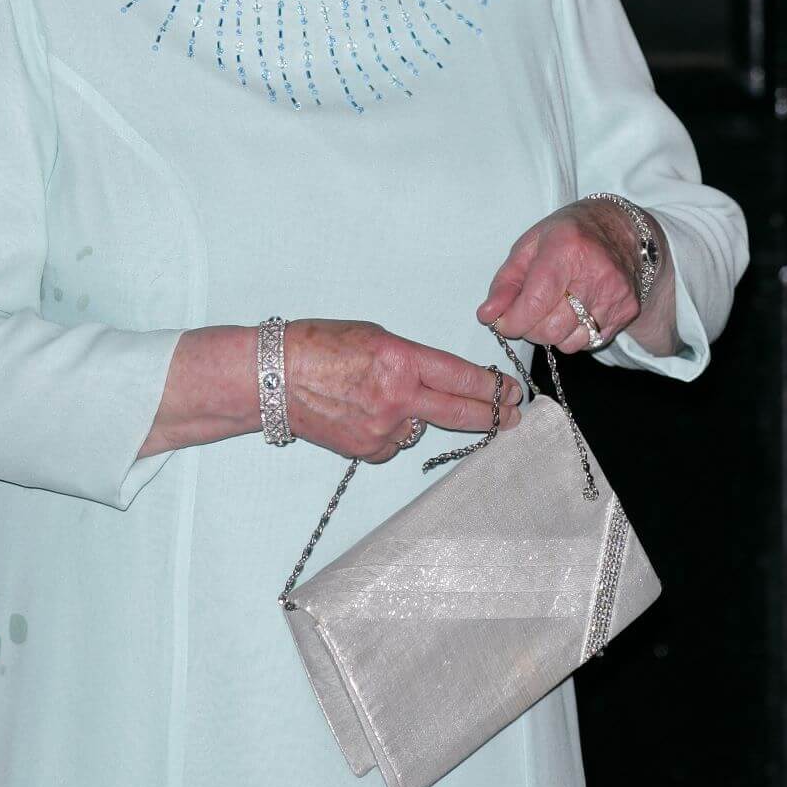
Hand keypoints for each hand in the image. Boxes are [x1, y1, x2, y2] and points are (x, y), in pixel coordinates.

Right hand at [284, 319, 522, 463]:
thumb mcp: (374, 336)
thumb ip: (409, 360)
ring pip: (422, 427)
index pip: (461, 376)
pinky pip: (394, 442)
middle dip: (492, 415)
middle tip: (513, 416)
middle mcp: (398, 398)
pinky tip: (363, 413)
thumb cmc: (319, 346)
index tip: (513, 390)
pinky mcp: (368, 450)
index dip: (492, 386)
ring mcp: (383, 429)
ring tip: (384, 398)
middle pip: (459, 412)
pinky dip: (390, 430)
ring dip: (420, 417)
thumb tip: (434, 380)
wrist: (274, 377)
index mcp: (401, 360)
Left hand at [475, 199, 658, 351]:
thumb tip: (488, 315)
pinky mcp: (627, 311)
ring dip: (551, 334)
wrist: (620, 229)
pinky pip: (588, 342)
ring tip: (551, 309)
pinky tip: (573, 312)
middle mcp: (596, 274)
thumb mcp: (529, 247)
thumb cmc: (568, 235)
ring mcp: (615, 295)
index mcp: (567, 248)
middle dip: (529, 328)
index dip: (514, 320)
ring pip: (569, 341)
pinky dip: (572, 335)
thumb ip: (505, 283)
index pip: (536, 302)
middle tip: (526, 314)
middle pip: (551, 327)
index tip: (502, 322)